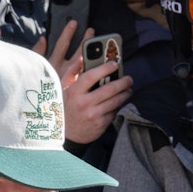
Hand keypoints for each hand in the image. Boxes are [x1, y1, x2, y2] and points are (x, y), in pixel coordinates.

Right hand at [48, 21, 132, 143]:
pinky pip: (114, 112)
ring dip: (125, 94)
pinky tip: (119, 102)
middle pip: (109, 89)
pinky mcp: (100, 125)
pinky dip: (118, 106)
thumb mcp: (63, 89)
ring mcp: (93, 115)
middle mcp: (83, 104)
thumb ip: (73, 72)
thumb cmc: (65, 107)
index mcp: (73, 92)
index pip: (91, 76)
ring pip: (115, 101)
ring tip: (128, 89)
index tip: (114, 63)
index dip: (104, 68)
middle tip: (129, 78)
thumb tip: (82, 57)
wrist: (65, 134)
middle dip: (122, 82)